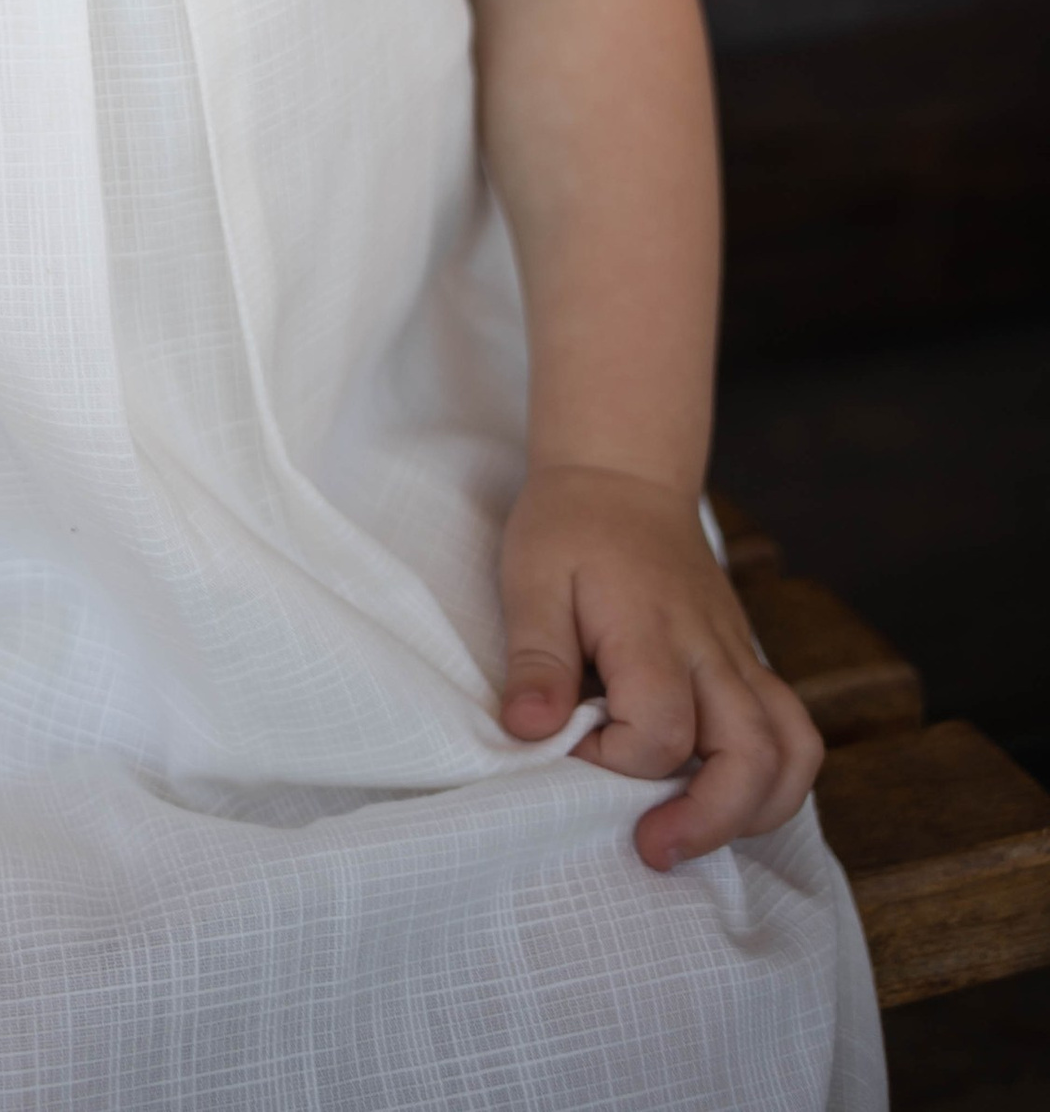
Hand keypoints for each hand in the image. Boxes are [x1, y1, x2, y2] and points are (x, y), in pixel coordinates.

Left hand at [500, 463, 822, 869]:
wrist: (623, 475)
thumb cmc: (569, 527)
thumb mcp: (531, 577)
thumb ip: (535, 657)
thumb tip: (529, 731)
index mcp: (653, 631)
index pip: (661, 730)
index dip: (616, 761)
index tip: (570, 743)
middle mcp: (711, 651)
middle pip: (754, 757)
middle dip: (711, 821)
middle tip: (652, 847)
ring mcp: (739, 658)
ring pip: (793, 752)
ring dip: (757, 812)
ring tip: (696, 834)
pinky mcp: (748, 664)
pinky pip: (792, 733)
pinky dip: (773, 782)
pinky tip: (722, 798)